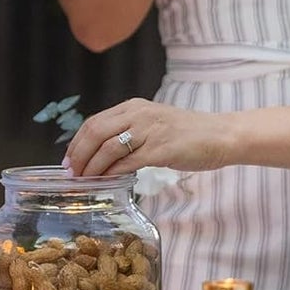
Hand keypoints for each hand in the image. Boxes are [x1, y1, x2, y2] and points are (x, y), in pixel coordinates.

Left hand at [65, 98, 227, 176]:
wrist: (221, 135)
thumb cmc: (188, 133)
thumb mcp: (153, 123)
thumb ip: (129, 132)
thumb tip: (101, 154)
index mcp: (134, 106)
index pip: (94, 122)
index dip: (77, 143)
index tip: (68, 162)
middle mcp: (139, 114)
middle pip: (95, 132)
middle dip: (78, 156)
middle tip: (72, 175)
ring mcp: (150, 130)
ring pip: (108, 148)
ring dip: (92, 168)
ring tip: (85, 182)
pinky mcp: (161, 149)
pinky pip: (128, 162)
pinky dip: (113, 174)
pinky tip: (107, 183)